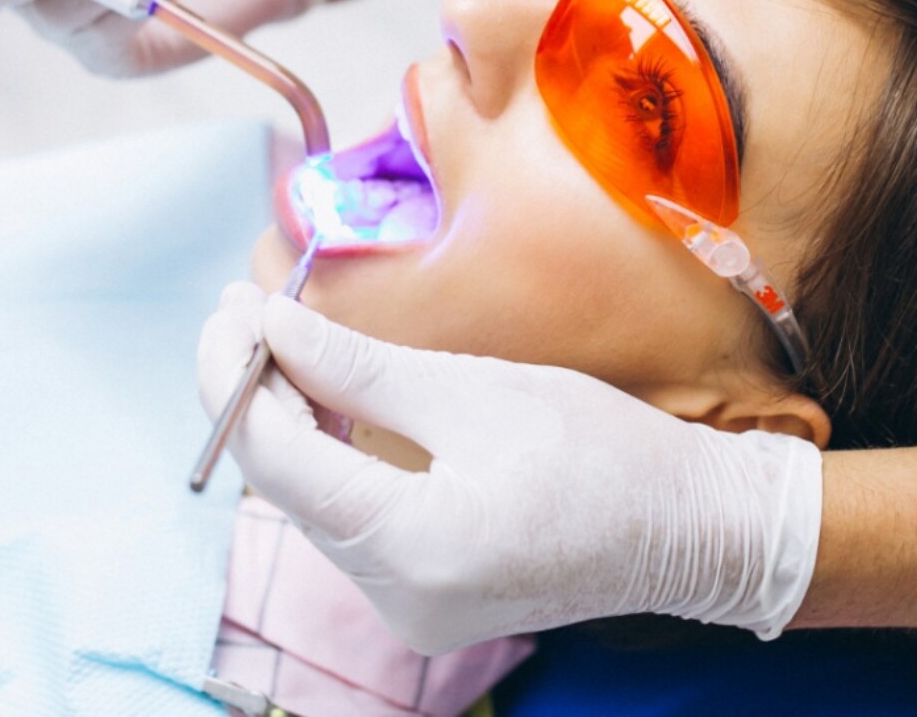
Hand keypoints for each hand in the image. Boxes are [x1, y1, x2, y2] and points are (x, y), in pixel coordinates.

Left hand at [196, 284, 822, 654]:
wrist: (688, 528)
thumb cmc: (602, 450)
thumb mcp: (476, 391)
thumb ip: (359, 368)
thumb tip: (272, 326)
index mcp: (411, 546)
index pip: (278, 459)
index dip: (236, 378)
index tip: (228, 308)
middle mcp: (396, 597)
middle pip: (286, 487)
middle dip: (254, 396)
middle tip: (243, 309)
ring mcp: (409, 609)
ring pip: (313, 505)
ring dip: (288, 424)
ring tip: (275, 340)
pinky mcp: (426, 598)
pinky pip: (351, 523)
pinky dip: (329, 460)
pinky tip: (323, 402)